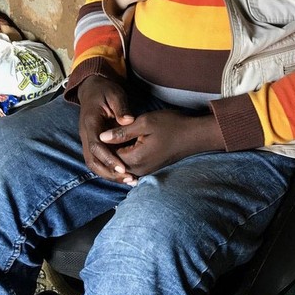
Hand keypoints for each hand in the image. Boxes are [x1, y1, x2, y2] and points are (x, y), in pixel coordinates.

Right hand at [77, 76, 135, 184]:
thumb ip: (121, 108)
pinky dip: (109, 169)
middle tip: (128, 179)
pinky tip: (124, 174)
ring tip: (129, 180)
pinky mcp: (93, 142)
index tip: (123, 168)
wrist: (92, 89)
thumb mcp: (115, 94)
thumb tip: (128, 121)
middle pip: (92, 160)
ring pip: (94, 163)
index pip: (96, 146)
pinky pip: (98, 160)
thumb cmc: (105, 91)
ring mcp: (88, 140)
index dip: (109, 159)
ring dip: (109, 174)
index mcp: (90, 123)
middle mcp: (86, 134)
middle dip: (109, 172)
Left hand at [99, 110, 223, 177]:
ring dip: (116, 151)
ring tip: (114, 134)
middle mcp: (138, 170)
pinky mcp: (150, 168)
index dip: (102, 142)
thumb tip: (101, 137)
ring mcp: (145, 171)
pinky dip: (125, 154)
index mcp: (135, 159)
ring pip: (121, 164)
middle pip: (113, 163)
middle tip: (103, 130)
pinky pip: (131, 164)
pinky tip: (125, 141)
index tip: (100, 126)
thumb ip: (121, 132)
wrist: (194, 135)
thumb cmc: (171, 125)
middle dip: (107, 148)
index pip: (108, 156)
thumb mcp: (144, 123)